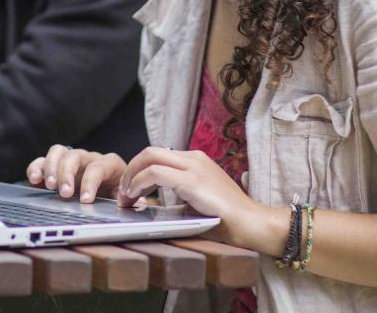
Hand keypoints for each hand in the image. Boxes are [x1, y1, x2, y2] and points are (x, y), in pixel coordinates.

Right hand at [26, 145, 127, 202]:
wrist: (112, 198)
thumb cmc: (121, 199)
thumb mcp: (129, 200)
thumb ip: (131, 202)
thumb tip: (132, 204)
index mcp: (110, 165)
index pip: (98, 166)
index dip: (91, 181)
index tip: (86, 200)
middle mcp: (89, 158)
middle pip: (75, 155)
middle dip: (67, 173)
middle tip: (65, 193)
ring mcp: (71, 161)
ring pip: (58, 152)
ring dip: (51, 168)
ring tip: (49, 186)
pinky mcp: (55, 168)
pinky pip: (42, 161)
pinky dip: (36, 168)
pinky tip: (34, 180)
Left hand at [119, 147, 266, 244]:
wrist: (253, 224)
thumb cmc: (228, 220)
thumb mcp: (196, 203)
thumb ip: (177, 196)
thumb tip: (152, 204)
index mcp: (195, 161)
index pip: (158, 156)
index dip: (139, 170)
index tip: (129, 190)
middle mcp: (194, 158)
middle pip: (150, 152)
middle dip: (131, 169)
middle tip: (122, 192)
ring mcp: (194, 167)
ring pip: (149, 157)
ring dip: (131, 176)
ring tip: (125, 196)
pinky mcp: (192, 181)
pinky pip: (155, 173)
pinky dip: (139, 183)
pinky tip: (135, 196)